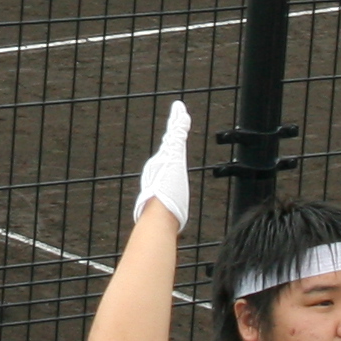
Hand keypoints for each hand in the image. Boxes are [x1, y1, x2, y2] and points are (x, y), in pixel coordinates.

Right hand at [137, 101, 193, 227]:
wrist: (159, 214)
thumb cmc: (162, 218)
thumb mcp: (165, 214)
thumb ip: (166, 216)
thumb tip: (167, 231)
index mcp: (160, 175)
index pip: (165, 159)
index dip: (168, 151)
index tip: (170, 144)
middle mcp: (160, 164)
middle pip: (169, 143)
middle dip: (173, 130)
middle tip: (176, 117)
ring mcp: (165, 157)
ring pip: (173, 135)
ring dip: (176, 121)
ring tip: (180, 109)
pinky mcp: (171, 153)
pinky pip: (176, 132)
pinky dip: (178, 119)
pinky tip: (180, 110)